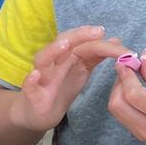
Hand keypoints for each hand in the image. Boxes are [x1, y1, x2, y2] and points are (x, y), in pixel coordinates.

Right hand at [11, 26, 127, 132]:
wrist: (41, 112)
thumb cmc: (62, 86)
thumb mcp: (82, 69)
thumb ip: (96, 55)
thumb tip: (115, 40)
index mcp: (67, 54)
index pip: (82, 41)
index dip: (98, 39)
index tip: (116, 40)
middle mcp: (53, 61)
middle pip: (63, 42)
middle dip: (79, 35)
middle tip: (98, 32)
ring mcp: (41, 76)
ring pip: (43, 59)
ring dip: (52, 50)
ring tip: (64, 45)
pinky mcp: (32, 94)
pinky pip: (29, 86)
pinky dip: (30, 80)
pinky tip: (35, 75)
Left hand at [107, 48, 145, 144]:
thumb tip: (141, 54)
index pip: (132, 93)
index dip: (125, 75)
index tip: (124, 60)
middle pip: (117, 104)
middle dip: (118, 84)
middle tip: (127, 70)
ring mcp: (142, 134)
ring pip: (116, 110)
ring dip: (118, 92)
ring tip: (130, 79)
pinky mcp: (139, 135)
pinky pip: (122, 116)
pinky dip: (123, 101)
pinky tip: (132, 91)